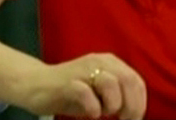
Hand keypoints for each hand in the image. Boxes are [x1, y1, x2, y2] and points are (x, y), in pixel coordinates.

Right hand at [20, 52, 146, 118]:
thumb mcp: (99, 93)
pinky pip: (86, 93)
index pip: (136, 81)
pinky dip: (93, 107)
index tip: (133, 119)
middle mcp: (99, 62)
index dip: (139, 103)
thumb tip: (135, 113)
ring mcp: (82, 70)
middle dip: (131, 106)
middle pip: (127, 80)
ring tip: (102, 112)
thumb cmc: (71, 92)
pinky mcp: (67, 82)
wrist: (36, 85)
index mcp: (110, 63)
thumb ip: (118, 96)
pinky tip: (90, 113)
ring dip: (112, 104)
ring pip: (110, 83)